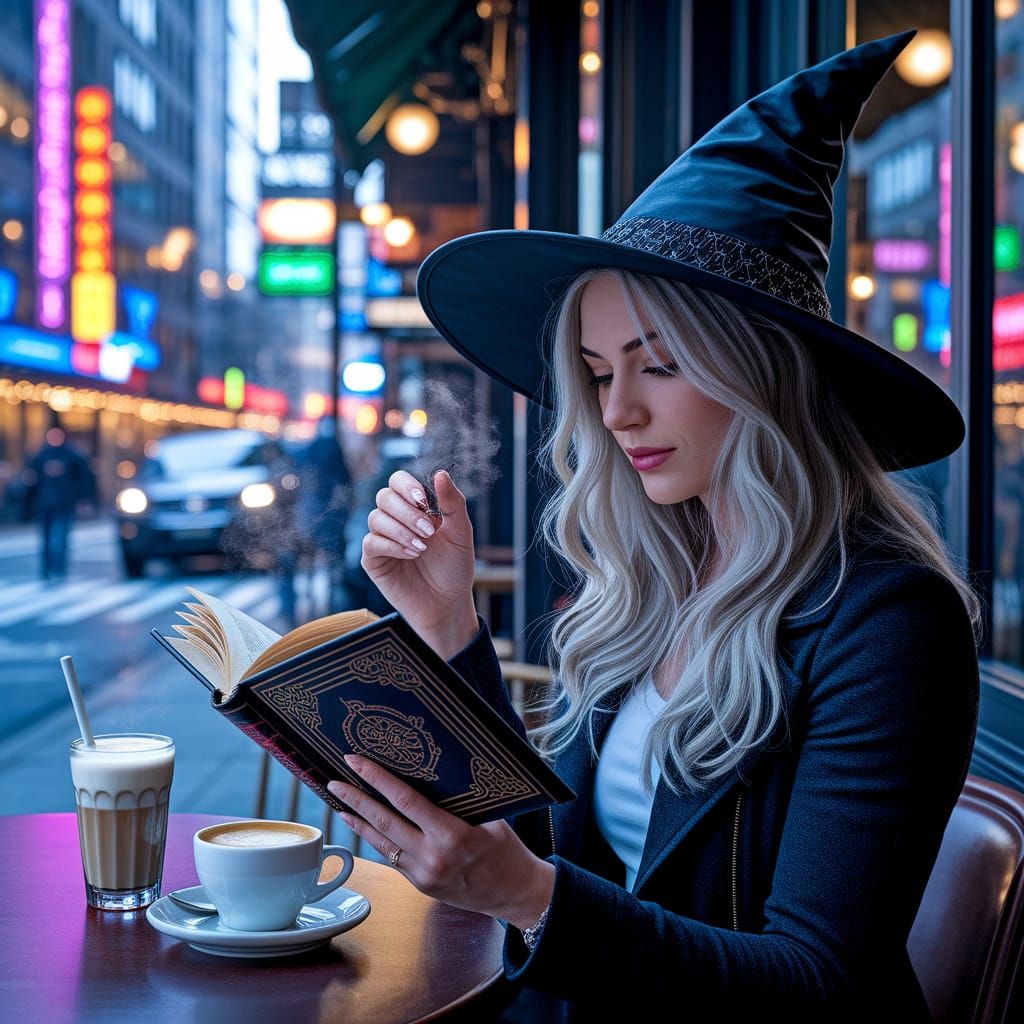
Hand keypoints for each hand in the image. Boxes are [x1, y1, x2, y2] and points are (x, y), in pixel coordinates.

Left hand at [328, 756, 554, 930]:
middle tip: (333, 780)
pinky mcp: (420, 885)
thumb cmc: (506, 849)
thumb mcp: (489, 817)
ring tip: (338, 801)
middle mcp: (431, 856)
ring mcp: (422, 874)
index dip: (377, 779)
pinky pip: (392, 856)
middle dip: (355, 798)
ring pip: (382, 841)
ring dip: (357, 820)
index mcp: (451, 834)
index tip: (357, 761)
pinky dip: (376, 838)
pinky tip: (363, 825)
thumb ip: (458, 800)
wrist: (515, 894)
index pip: (405, 800)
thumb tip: (427, 773)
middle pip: (383, 821)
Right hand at [361, 469, 477, 657]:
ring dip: (402, 530)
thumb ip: (453, 502)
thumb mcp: (461, 533)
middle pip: (384, 496)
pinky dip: (392, 545)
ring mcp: (382, 539)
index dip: (407, 486)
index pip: (398, 481)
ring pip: (376, 518)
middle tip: (429, 531)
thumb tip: (440, 473)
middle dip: (407, 512)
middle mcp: (395, 519)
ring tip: (423, 547)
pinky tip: (412, 555)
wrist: (448, 603)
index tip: (425, 501)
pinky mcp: (373, 560)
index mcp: (415, 508)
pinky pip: (371, 542)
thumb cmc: (455, 567)